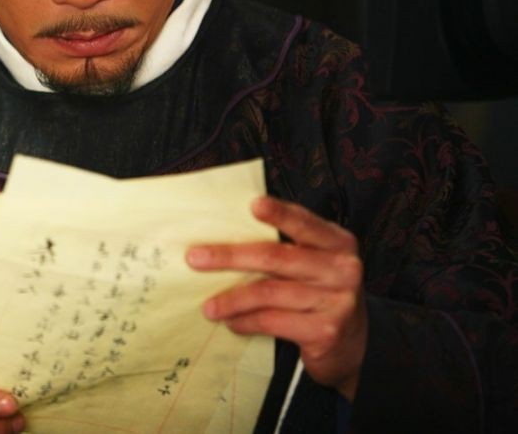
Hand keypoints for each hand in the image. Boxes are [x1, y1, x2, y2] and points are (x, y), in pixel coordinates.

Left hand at [186, 195, 366, 400]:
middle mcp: (342, 268)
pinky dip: (246, 321)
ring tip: (208, 305)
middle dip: (230, 256)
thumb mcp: (315, 264)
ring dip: (231, 299)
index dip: (279, 213)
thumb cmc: (320, 293)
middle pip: (276, 256)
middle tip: (195, 258)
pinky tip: (231, 322)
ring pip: (269, 292)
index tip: (253, 205)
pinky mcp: (325, 331)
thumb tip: (225, 235)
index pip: (304, 223)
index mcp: (337, 242)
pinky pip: (273, 321)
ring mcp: (337, 301)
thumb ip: (286, 247)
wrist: (354, 345)